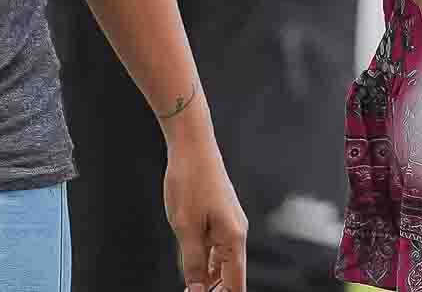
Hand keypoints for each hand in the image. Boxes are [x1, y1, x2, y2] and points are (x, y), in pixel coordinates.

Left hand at [163, 130, 246, 291]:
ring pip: (220, 262)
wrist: (192, 145)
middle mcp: (236, 233)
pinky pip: (214, 247)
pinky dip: (203, 259)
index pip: (235, 284)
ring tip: (186, 284)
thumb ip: (192, 263)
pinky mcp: (219, 217)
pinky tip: (188, 265)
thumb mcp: (185, 227)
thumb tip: (197, 290)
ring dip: (205, 276)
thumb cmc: (190, 180)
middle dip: (212, 289)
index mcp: (233, 239)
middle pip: (229, 276)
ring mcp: (228, 224)